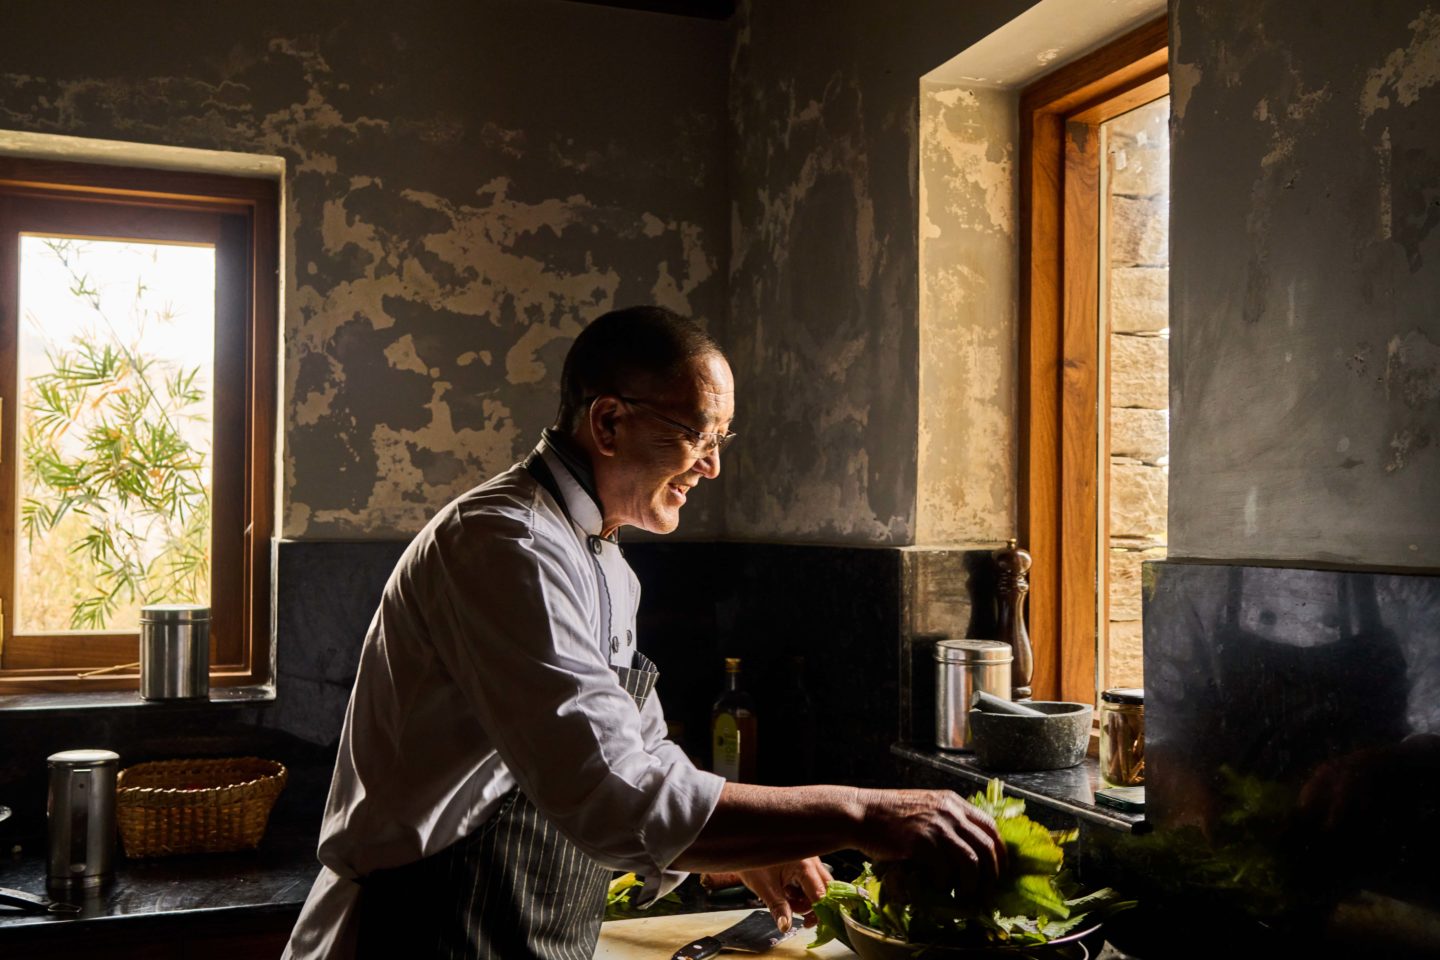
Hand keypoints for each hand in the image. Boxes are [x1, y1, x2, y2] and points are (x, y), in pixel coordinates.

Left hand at [735, 857, 831, 932]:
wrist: (744, 845)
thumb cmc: (754, 860)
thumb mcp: (764, 887)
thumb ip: (778, 908)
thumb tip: (785, 927)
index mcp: (804, 865)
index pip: (821, 894)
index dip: (818, 912)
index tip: (808, 924)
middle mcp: (811, 861)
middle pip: (825, 890)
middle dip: (813, 907)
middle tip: (801, 919)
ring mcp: (809, 861)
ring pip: (818, 887)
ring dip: (806, 901)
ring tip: (787, 901)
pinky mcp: (803, 863)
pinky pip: (810, 882)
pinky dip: (801, 893)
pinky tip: (788, 893)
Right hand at [856, 789, 1004, 895]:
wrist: (860, 813)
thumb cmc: (889, 816)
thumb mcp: (925, 809)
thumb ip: (947, 823)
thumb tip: (968, 854)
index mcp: (953, 802)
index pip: (991, 827)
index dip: (999, 853)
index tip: (997, 872)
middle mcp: (950, 811)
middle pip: (987, 846)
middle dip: (991, 875)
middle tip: (985, 893)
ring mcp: (936, 825)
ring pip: (971, 861)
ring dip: (971, 885)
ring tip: (963, 897)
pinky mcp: (921, 842)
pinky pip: (944, 870)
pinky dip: (943, 884)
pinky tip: (935, 888)